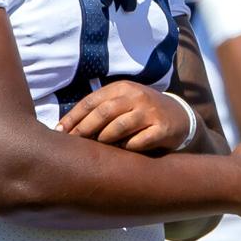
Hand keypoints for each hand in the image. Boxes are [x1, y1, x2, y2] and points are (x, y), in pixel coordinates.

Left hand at [57, 80, 191, 152]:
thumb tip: (66, 128)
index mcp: (123, 88)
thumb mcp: (123, 102)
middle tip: (73, 143)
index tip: (60, 132)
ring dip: (104, 140)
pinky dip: (126, 149)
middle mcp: (137, 96)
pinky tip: (121, 152)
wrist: (179, 117)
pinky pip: (137, 142)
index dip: (73, 117)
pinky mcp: (162, 129)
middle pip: (103, 113)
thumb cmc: (141, 112)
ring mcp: (150, 112)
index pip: (92, 101)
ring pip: (118, 128)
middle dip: (84, 129)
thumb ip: (100, 110)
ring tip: (97, 148)